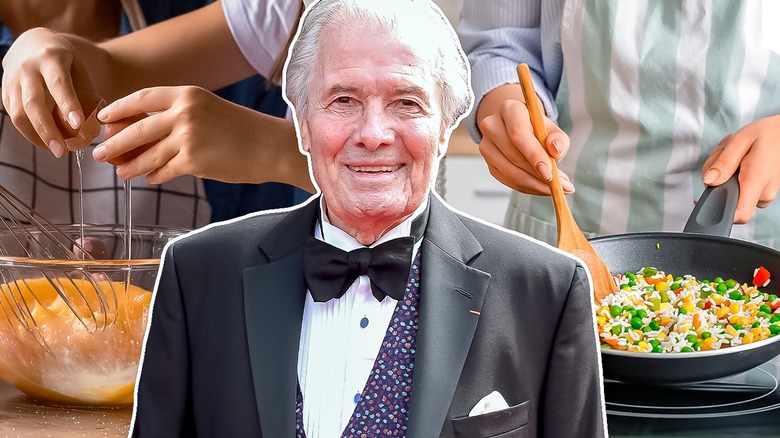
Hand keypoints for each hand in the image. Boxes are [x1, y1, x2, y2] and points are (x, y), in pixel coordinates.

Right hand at [1, 28, 102, 156]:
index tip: (78, 124)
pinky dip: (30, 133)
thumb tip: (95, 124)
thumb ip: (86, 93)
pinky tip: (46, 142)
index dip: (68, 104)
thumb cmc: (64, 61)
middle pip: (33, 102)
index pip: (58, 83)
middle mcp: (27, 68)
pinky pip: (14, 116)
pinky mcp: (5, 92)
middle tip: (63, 151)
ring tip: (57, 151)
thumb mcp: (79, 68)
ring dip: (37, 136)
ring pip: (18, 113)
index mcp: (50, 58)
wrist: (31, 43)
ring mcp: (12, 80)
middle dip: (48, 130)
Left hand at [93, 86, 315, 191]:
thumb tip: (142, 134)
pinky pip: (164, 171)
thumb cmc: (243, 131)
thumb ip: (178, 116)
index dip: (119, 108)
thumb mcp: (209, 110)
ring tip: (120, 172)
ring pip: (147, 154)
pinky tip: (149, 178)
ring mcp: (188, 137)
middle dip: (115, 143)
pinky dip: (155, 176)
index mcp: (187, 94)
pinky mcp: (193, 161)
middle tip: (100, 153)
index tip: (104, 118)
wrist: (271, 146)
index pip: (142, 98)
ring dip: (130, 165)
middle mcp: (184, 112)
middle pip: (137, 129)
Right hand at [475, 83, 573, 195]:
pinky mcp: (488, 162)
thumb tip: (555, 152)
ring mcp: (486, 145)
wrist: (519, 128)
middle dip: (538, 175)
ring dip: (534, 184)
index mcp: (510, 109)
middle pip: (513, 155)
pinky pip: (507, 180)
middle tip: (560, 186)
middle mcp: (492, 125)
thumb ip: (558, 139)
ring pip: (509, 171)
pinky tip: (541, 187)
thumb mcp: (552, 129)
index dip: (534, 155)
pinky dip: (526, 187)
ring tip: (555, 188)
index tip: (550, 174)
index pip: (518, 134)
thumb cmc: (538, 128)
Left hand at [702, 114, 779, 223]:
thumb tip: (708, 181)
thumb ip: (723, 163)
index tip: (709, 194)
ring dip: (724, 173)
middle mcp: (764, 192)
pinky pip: (741, 188)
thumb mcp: (741, 141)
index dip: (720, 210)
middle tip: (724, 155)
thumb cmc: (768, 133)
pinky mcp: (763, 190)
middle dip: (718, 177)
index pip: (739, 214)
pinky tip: (739, 159)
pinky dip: (734, 174)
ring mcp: (765, 193)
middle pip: (727, 199)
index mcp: (757, 181)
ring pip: (732, 192)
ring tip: (734, 154)